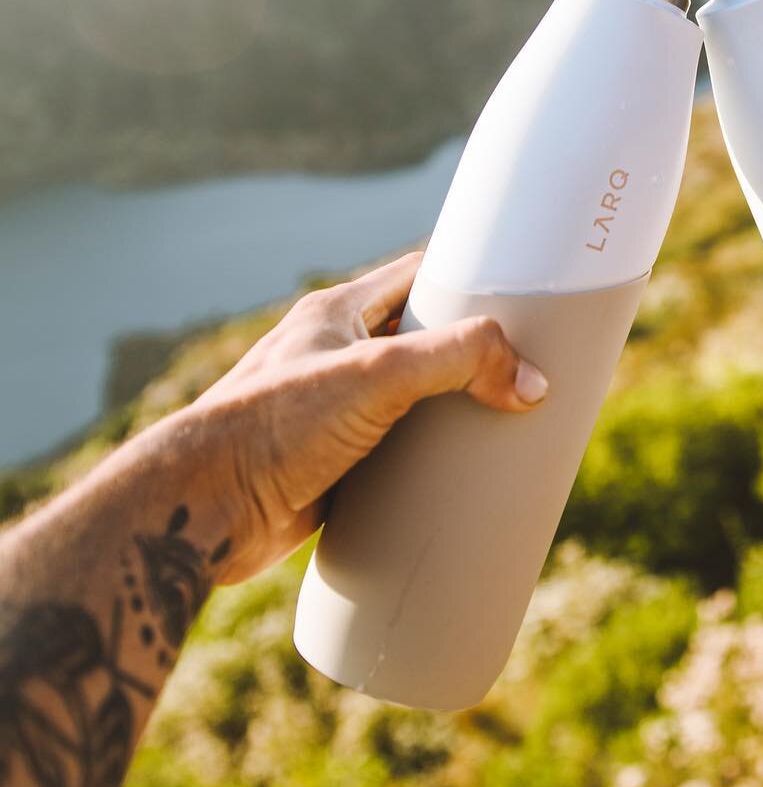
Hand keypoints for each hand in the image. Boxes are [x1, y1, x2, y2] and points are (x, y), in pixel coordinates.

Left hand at [172, 252, 547, 583]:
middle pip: (424, 342)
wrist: (203, 510)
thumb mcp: (377, 376)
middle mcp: (337, 358)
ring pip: (414, 403)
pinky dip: (433, 463)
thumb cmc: (273, 427)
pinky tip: (468, 476)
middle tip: (533, 366)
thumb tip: (534, 382)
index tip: (525, 293)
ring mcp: (335, 414)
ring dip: (457, 412)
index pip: (419, 277)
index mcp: (338, 314)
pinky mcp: (336, 468)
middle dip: (476, 354)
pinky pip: (398, 456)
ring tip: (515, 421)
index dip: (471, 279)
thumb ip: (459, 361)